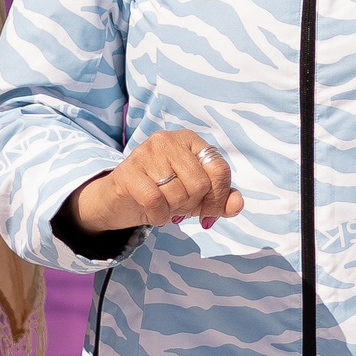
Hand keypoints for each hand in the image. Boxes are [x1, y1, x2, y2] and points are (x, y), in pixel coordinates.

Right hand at [72, 128, 245, 233]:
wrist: (118, 202)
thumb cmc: (161, 195)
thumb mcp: (195, 198)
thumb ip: (219, 200)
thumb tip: (237, 204)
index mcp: (189, 141)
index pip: (219, 169)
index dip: (218, 198)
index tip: (208, 214)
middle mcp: (168, 140)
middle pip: (200, 183)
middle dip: (192, 204)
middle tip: (177, 207)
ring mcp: (146, 153)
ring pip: (178, 192)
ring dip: (173, 210)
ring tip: (163, 206)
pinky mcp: (128, 171)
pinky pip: (155, 200)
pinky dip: (159, 216)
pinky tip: (153, 214)